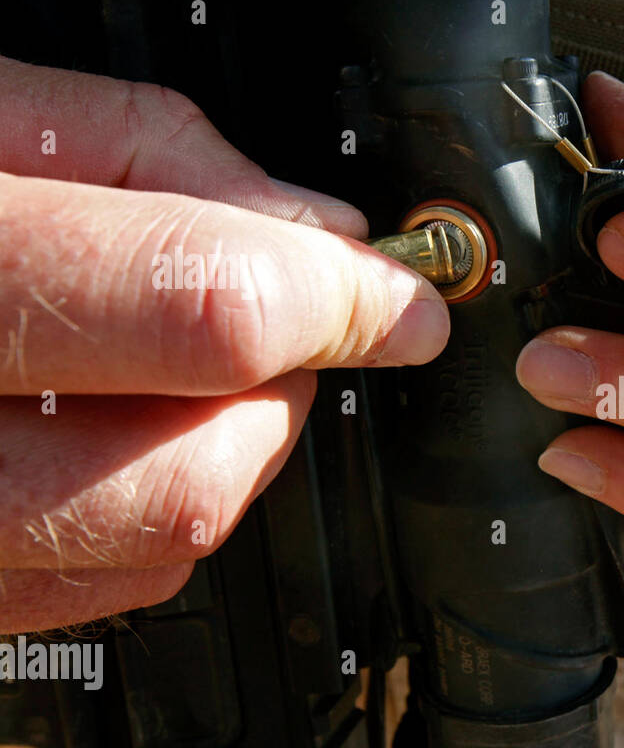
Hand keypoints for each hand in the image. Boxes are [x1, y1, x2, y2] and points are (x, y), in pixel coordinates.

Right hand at [0, 57, 448, 630]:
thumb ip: (150, 154)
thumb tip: (318, 236)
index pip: (201, 310)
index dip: (340, 300)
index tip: (403, 297)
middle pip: (195, 471)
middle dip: (283, 386)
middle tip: (276, 314)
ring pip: (158, 547)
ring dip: (229, 446)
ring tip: (180, 358)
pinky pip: (96, 592)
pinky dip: (156, 513)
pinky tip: (116, 426)